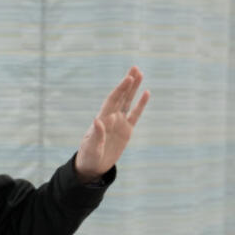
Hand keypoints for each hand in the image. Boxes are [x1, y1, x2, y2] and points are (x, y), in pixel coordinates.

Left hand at [75, 66, 149, 181]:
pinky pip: (135, 115)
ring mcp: (119, 123)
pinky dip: (140, 104)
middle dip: (128, 82)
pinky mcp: (126, 131)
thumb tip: (97, 121)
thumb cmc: (88, 157)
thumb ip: (96, 135)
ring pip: (128, 102)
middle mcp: (111, 118)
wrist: (92, 167)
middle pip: (121, 96)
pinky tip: (146, 93)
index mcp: (102, 120)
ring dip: (134, 88)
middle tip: (135, 67)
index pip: (113, 100)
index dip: (120, 89)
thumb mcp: (91, 148)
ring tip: (140, 73)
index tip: (128, 78)